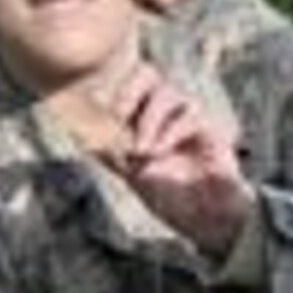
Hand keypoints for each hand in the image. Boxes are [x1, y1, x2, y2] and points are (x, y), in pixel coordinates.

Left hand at [79, 61, 256, 254]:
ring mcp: (189, 119)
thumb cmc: (172, 198)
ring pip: (167, 91)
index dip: (114, 91)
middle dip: (129, 91)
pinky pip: (190, 114)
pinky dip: (169, 131)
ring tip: (142, 149)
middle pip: (147, 73)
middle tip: (119, 116)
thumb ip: (112, 154)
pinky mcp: (211, 129)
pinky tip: (160, 151)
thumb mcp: (132, 174)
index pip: (129, 83)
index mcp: (145, 118)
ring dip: (149, 119)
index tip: (105, 117)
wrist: (206, 219)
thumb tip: (81, 138)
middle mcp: (167, 113)